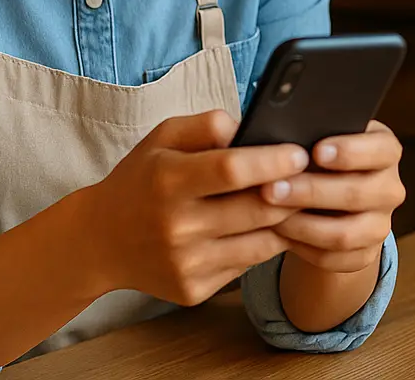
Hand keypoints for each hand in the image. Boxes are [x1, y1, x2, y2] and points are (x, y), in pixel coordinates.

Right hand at [82, 109, 307, 305]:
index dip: (271, 162)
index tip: (300, 153)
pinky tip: (266, 228)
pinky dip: (261, 246)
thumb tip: (248, 126)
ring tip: (300, 202)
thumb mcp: (162, 138)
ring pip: (260, 243)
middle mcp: (176, 226)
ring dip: (286, 222)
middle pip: (254, 209)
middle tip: (314, 177)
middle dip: (293, 192)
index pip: (231, 170)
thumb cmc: (141, 180)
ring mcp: (185, 264)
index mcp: (168, 180)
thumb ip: (205, 124)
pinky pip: (245, 265)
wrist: (100, 241)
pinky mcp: (192, 290)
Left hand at [260, 120, 404, 272]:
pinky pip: (334, 259)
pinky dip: (303, 248)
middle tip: (272, 188)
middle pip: (357, 194)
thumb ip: (311, 136)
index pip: (381, 150)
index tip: (316, 151)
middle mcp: (390, 189)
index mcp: (386, 151)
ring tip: (269, 215)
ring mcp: (380, 225)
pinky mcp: (366, 254)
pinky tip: (279, 234)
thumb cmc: (319, 159)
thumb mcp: (321, 139)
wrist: (329, 200)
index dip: (350, 151)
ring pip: (344, 233)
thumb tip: (281, 140)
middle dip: (311, 191)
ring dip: (302, 225)